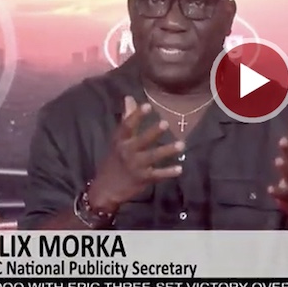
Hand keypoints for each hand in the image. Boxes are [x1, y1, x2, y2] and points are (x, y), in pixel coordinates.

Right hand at [87, 96, 183, 212]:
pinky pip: (157, 175)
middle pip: (141, 141)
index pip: (127, 126)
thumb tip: (129, 97)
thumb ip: (127, 118)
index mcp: (120, 141)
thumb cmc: (114, 160)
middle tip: (166, 124)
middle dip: (153, 133)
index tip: (148, 106)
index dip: (137, 115)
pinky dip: (168, 172)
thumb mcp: (118, 140)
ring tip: (181, 144)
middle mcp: (127, 152)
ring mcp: (135, 166)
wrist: (105, 189)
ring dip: (167, 151)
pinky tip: (180, 169)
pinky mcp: (142, 179)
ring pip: (152, 157)